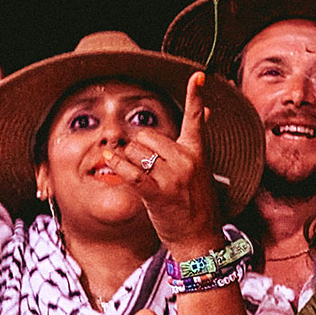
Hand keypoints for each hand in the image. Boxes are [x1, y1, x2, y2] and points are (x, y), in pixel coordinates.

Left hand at [99, 71, 221, 253]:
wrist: (199, 239)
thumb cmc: (197, 204)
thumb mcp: (202, 169)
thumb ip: (197, 140)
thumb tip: (207, 111)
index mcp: (198, 152)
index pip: (196, 119)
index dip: (196, 95)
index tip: (198, 75)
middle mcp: (186, 160)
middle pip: (148, 135)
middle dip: (140, 148)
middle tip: (147, 167)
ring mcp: (173, 177)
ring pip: (136, 151)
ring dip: (129, 159)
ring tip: (139, 176)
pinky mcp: (158, 193)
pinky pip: (131, 171)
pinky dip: (117, 165)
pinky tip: (108, 159)